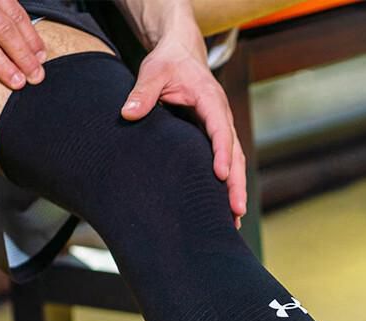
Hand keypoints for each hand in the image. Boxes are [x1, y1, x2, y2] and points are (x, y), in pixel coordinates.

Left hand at [121, 30, 246, 226]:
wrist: (181, 54)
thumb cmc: (168, 63)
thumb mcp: (153, 70)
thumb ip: (143, 91)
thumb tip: (128, 114)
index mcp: (211, 101)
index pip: (221, 130)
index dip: (222, 153)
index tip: (220, 175)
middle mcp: (222, 117)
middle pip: (235, 154)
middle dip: (237, 183)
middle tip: (236, 211)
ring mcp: (222, 130)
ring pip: (235, 163)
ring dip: (236, 190)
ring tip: (235, 220)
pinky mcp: (215, 139)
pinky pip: (227, 164)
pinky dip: (228, 186)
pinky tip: (225, 209)